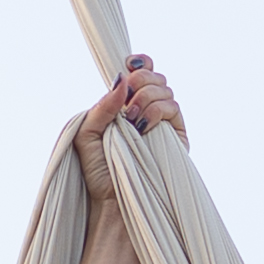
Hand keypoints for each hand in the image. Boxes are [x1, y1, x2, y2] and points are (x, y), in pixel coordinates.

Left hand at [73, 57, 185, 202]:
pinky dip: (157, 110)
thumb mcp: (86, 134)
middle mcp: (147, 111)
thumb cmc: (97, 172)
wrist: (113, 201)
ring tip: (131, 121)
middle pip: (154, 76)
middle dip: (140, 80)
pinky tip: (143, 126)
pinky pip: (173, 108)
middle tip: (126, 103)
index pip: (141, 72)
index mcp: (126, 106)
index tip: (129, 66)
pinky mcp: (177, 137)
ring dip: (146, 97)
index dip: (139, 63)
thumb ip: (101, 106)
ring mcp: (163, 123)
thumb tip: (122, 79)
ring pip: (165, 89)